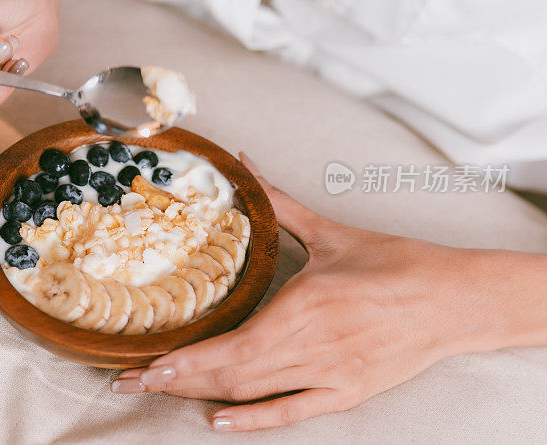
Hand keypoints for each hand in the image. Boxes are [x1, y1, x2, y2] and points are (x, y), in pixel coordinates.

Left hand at [111, 153, 546, 430]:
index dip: (183, 360)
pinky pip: (293, 411)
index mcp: (304, 303)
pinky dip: (255, 421)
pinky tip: (221, 423)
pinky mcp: (347, 391)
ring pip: (253, 393)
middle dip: (176, 381)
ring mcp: (330, 373)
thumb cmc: (394, 263)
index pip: (229, 345)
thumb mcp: (331, 233)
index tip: (145, 365)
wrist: (452, 299)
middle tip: (130, 382)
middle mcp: (311, 345)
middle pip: (230, 374)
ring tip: (161, 393)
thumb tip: (244, 165)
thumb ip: (279, 203)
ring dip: (202, 395)